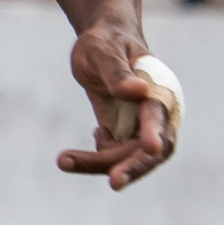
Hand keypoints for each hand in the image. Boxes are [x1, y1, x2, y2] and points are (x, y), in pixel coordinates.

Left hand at [58, 24, 179, 188]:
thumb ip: (117, 73)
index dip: (155, 132)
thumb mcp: (104, 51)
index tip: (152, 147)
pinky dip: (94, 158)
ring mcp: (142, 127)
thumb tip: (137, 91)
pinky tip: (82, 146)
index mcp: (158, 89)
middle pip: (151, 149)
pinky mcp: (125, 135)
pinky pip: (112, 156)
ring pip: (127, 157)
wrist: (102, 44)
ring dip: (99, 164)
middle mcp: (156, 113)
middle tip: (114, 183)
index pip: (159, 116)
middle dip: (133, 167)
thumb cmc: (106, 41)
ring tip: (64, 160)